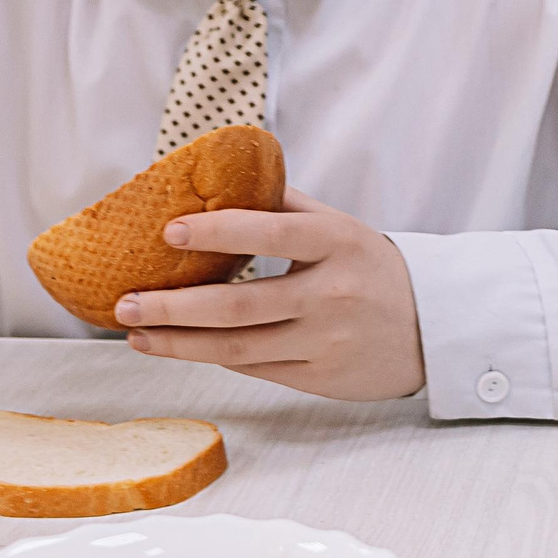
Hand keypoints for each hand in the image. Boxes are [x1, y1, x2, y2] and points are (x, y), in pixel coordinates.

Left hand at [113, 187, 424, 400]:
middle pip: (238, 305)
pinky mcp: (318, 379)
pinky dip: (213, 356)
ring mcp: (323, 342)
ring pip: (237, 347)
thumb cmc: (373, 268)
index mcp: (336, 243)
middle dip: (173, 307)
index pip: (269, 233)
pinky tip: (181, 346)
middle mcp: (329, 294)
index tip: (169, 230)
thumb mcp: (341, 226)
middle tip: (125, 303)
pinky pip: (254, 368)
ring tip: (136, 333)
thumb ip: (285, 206)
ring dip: (179, 343)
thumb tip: (222, 178)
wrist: (432, 329)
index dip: (218, 232)